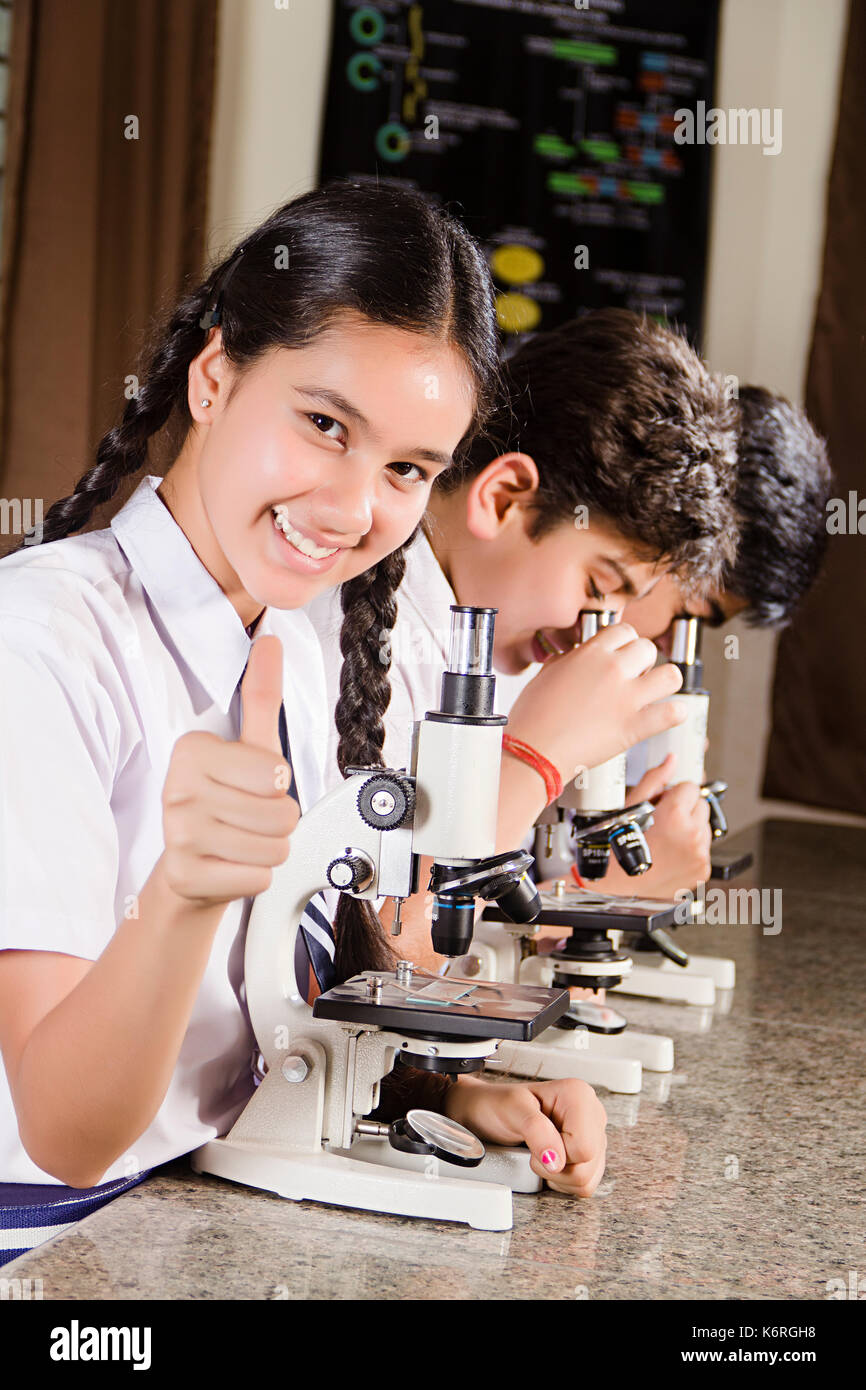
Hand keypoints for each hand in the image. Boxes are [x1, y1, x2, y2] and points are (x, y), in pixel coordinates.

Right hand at [160, 635, 299, 908]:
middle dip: (279, 821)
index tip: (250, 785)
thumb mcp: (249, 747)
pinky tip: (230, 865)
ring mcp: (178, 835)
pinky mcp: (185, 875)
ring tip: (241, 840)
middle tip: (249, 818)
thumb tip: (270, 641)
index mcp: (192, 750)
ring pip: (275, 847)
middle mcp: (177, 789)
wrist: (192, 869)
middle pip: (282, 813)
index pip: (278, 772)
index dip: (279, 785)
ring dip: (269, 849)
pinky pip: (258, 876)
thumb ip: (262, 695)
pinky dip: (255, 876)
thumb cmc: (225, 803)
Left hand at [444, 1075, 606, 1196]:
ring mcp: (592, 1136)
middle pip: (587, 1165)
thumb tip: (556, 1160)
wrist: (485, 1115)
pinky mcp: (588, 1156)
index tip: (536, 1141)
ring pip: (587, 1179)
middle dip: (556, 1166)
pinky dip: (563, 1181)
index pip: (585, 1147)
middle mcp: (591, 1114)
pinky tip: (548, 1162)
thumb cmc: (497, 1106)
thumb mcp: (512, 1109)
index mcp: (578, 1095)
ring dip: (558, 1176)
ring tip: (541, 1154)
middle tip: (536, 1148)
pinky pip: (584, 1185)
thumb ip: (536, 1130)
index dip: (557, 1153)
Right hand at [505, 623, 685, 784]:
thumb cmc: (533, 717)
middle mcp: (612, 669)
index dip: (625, 644)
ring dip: (664, 683)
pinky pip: (673, 712)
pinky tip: (663, 716)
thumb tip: (579, 656)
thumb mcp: (547, 673)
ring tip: (653, 693)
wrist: (533, 752)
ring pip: (671, 675)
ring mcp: (627, 698)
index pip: (625, 631)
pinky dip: (674, 714)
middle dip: (643, 662)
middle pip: (648, 649)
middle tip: (633, 677)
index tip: (623, 655)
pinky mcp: (635, 726)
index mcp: (590, 653)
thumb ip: (570, 659)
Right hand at [608, 775, 710, 897]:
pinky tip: (670, 855)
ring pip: (704, 828)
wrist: (615, 887)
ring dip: (690, 829)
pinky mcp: (702, 870)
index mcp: (676, 814)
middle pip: (701, 805)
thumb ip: (655, 780)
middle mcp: (693, 834)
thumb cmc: (617, 848)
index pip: (691, 787)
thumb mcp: (631, 807)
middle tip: (663, 822)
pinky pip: (703, 850)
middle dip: (685, 810)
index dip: (675, 793)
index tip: (663, 803)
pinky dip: (691, 850)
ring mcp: (700, 854)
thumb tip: (670, 762)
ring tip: (665, 841)